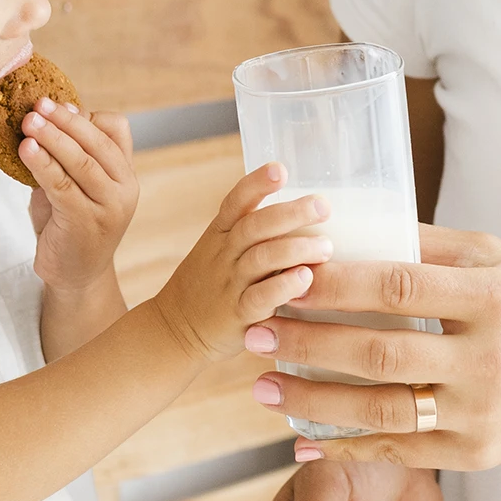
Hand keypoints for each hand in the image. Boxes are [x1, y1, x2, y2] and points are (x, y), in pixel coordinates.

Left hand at [23, 100, 139, 294]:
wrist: (75, 275)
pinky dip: (42, 164)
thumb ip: (69, 155)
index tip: (56, 104)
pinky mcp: (86, 222)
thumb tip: (50, 113)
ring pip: (81, 161)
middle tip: (37, 104)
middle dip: (65, 120)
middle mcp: (124, 188)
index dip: (86, 115)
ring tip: (28, 122)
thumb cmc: (70, 224)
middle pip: (97, 142)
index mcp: (125, 173)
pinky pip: (62, 185)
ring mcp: (108, 206)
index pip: (116, 130)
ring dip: (52, 138)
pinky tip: (26, 150)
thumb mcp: (76, 184)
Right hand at [150, 165, 336, 361]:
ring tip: (326, 247)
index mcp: (220, 234)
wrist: (174, 331)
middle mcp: (224, 254)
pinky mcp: (237, 315)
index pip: (236, 202)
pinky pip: (260, 298)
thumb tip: (305, 211)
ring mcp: (229, 284)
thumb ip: (254, 232)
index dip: (256, 183)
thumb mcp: (219, 250)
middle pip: (255, 226)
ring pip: (261, 258)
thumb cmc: (209, 286)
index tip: (280, 169)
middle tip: (322, 206)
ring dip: (295, 249)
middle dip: (290, 213)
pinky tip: (305, 278)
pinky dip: (283, 287)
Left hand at [247, 224, 500, 469]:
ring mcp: (480, 412)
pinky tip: (302, 436)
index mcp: (491, 297)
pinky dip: (345, 445)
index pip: (398, 288)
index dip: (335, 286)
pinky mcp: (475, 455)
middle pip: (378, 352)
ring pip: (380, 410)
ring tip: (262, 386)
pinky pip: (398, 450)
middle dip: (307, 344)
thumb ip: (427, 245)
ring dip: (312, 399)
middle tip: (254, 333)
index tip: (285, 280)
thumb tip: (352, 224)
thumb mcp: (497, 257)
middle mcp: (487, 357)